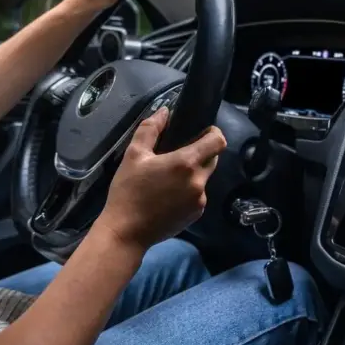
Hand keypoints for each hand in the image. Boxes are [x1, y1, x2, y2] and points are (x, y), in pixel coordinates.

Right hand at [96, 108, 226, 252]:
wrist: (126, 232)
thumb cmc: (128, 191)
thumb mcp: (134, 155)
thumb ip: (150, 129)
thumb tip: (164, 111)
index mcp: (186, 163)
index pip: (218, 142)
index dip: (214, 133)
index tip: (202, 131)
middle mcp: (199, 182)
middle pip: (212, 158)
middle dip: (201, 152)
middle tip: (179, 153)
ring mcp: (200, 200)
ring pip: (204, 177)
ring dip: (194, 173)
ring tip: (169, 176)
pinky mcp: (196, 214)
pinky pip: (199, 195)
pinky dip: (190, 190)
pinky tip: (169, 194)